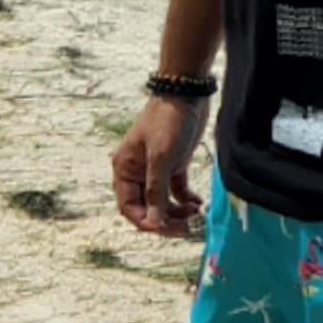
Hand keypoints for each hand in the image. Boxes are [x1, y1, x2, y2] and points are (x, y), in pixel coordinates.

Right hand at [112, 92, 206, 236]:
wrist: (187, 93)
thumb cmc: (168, 120)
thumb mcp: (161, 157)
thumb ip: (157, 191)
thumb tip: (154, 222)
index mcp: (125, 169)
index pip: (129, 207)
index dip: (146, 222)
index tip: (165, 229)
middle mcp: (137, 172)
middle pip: (147, 208)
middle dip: (165, 220)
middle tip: (187, 228)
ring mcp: (155, 169)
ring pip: (163, 202)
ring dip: (178, 212)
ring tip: (196, 214)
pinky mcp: (173, 165)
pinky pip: (176, 191)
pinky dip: (186, 200)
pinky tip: (198, 204)